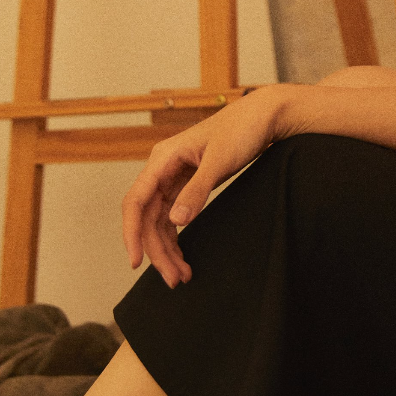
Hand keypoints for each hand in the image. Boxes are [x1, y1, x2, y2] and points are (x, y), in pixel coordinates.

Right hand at [122, 85, 291, 287]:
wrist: (263, 116)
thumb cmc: (242, 130)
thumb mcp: (220, 161)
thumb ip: (197, 190)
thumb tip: (176, 221)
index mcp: (162, 159)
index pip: (136, 201)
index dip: (131, 233)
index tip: (136, 261)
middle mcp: (162, 169)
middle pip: (147, 218)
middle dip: (157, 250)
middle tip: (174, 279)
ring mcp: (173, 177)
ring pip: (159, 221)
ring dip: (167, 249)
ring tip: (181, 276)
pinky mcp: (187, 184)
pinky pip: (173, 216)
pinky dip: (177, 237)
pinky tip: (183, 257)